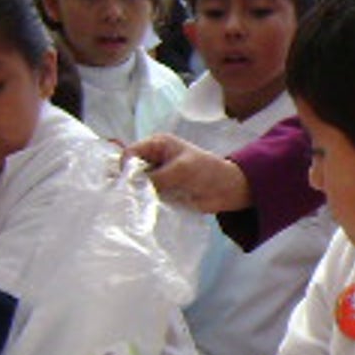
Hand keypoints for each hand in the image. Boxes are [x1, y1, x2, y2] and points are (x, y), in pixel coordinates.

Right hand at [127, 133, 253, 213]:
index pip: (130, 153)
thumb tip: (133, 189)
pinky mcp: (161, 192)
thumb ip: (157, 177)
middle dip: (129, 183)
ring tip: (138, 205)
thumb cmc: (208, 171)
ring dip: (137, 195)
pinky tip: (145, 210)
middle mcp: (154, 159)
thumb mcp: (182, 170)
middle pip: (130, 170)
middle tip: (130, 198)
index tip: (129, 184)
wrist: (229, 190)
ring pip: (136, 185)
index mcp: (157, 144)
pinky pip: (146, 197)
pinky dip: (145, 203)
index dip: (126, 167)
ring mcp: (157, 176)